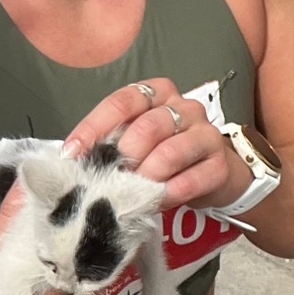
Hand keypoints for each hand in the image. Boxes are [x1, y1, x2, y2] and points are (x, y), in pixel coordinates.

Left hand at [64, 79, 251, 210]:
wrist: (212, 175)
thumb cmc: (163, 154)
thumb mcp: (136, 141)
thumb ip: (111, 142)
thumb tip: (74, 158)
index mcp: (157, 93)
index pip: (123, 101)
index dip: (94, 127)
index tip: (73, 153)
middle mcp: (185, 107)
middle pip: (148, 126)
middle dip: (123, 157)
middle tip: (108, 179)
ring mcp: (206, 133)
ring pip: (170, 152)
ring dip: (145, 177)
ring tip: (131, 193)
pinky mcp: (220, 164)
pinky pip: (191, 179)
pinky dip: (169, 193)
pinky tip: (156, 201)